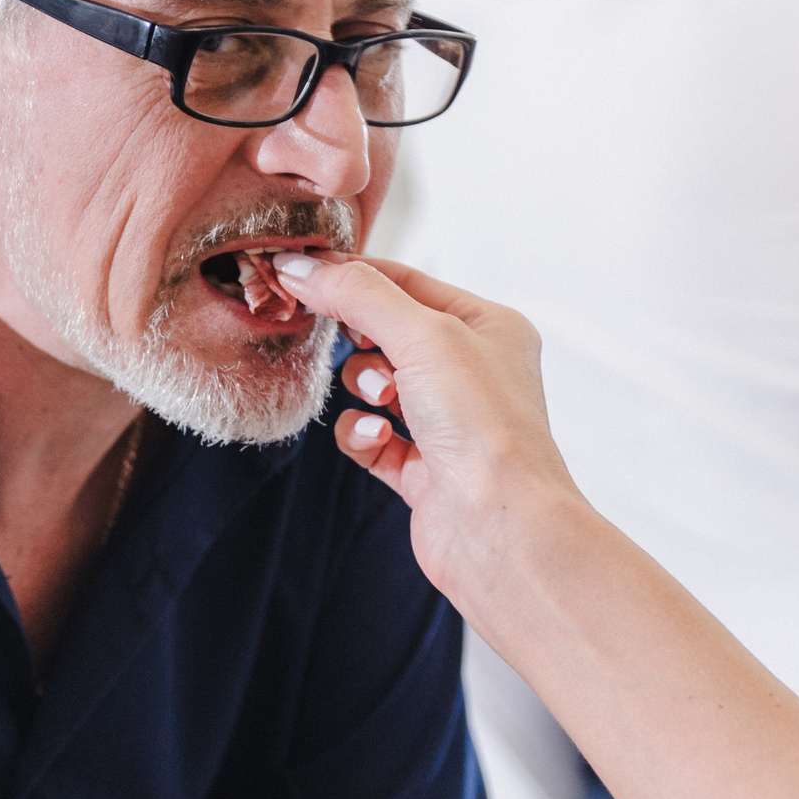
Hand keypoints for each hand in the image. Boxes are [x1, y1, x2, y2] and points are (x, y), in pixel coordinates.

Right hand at [272, 254, 583, 607]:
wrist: (503, 531)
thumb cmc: (486, 429)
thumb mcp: (423, 336)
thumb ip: (358, 295)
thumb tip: (301, 267)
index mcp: (490, 327)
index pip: (407, 282)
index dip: (351, 277)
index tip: (295, 272)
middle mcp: (473, 371)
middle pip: (386, 331)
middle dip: (361, 340)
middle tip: (352, 343)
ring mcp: (447, 422)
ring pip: (374, 384)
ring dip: (364, 388)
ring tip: (385, 402)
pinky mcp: (422, 469)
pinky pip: (370, 435)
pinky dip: (364, 434)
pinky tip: (379, 442)